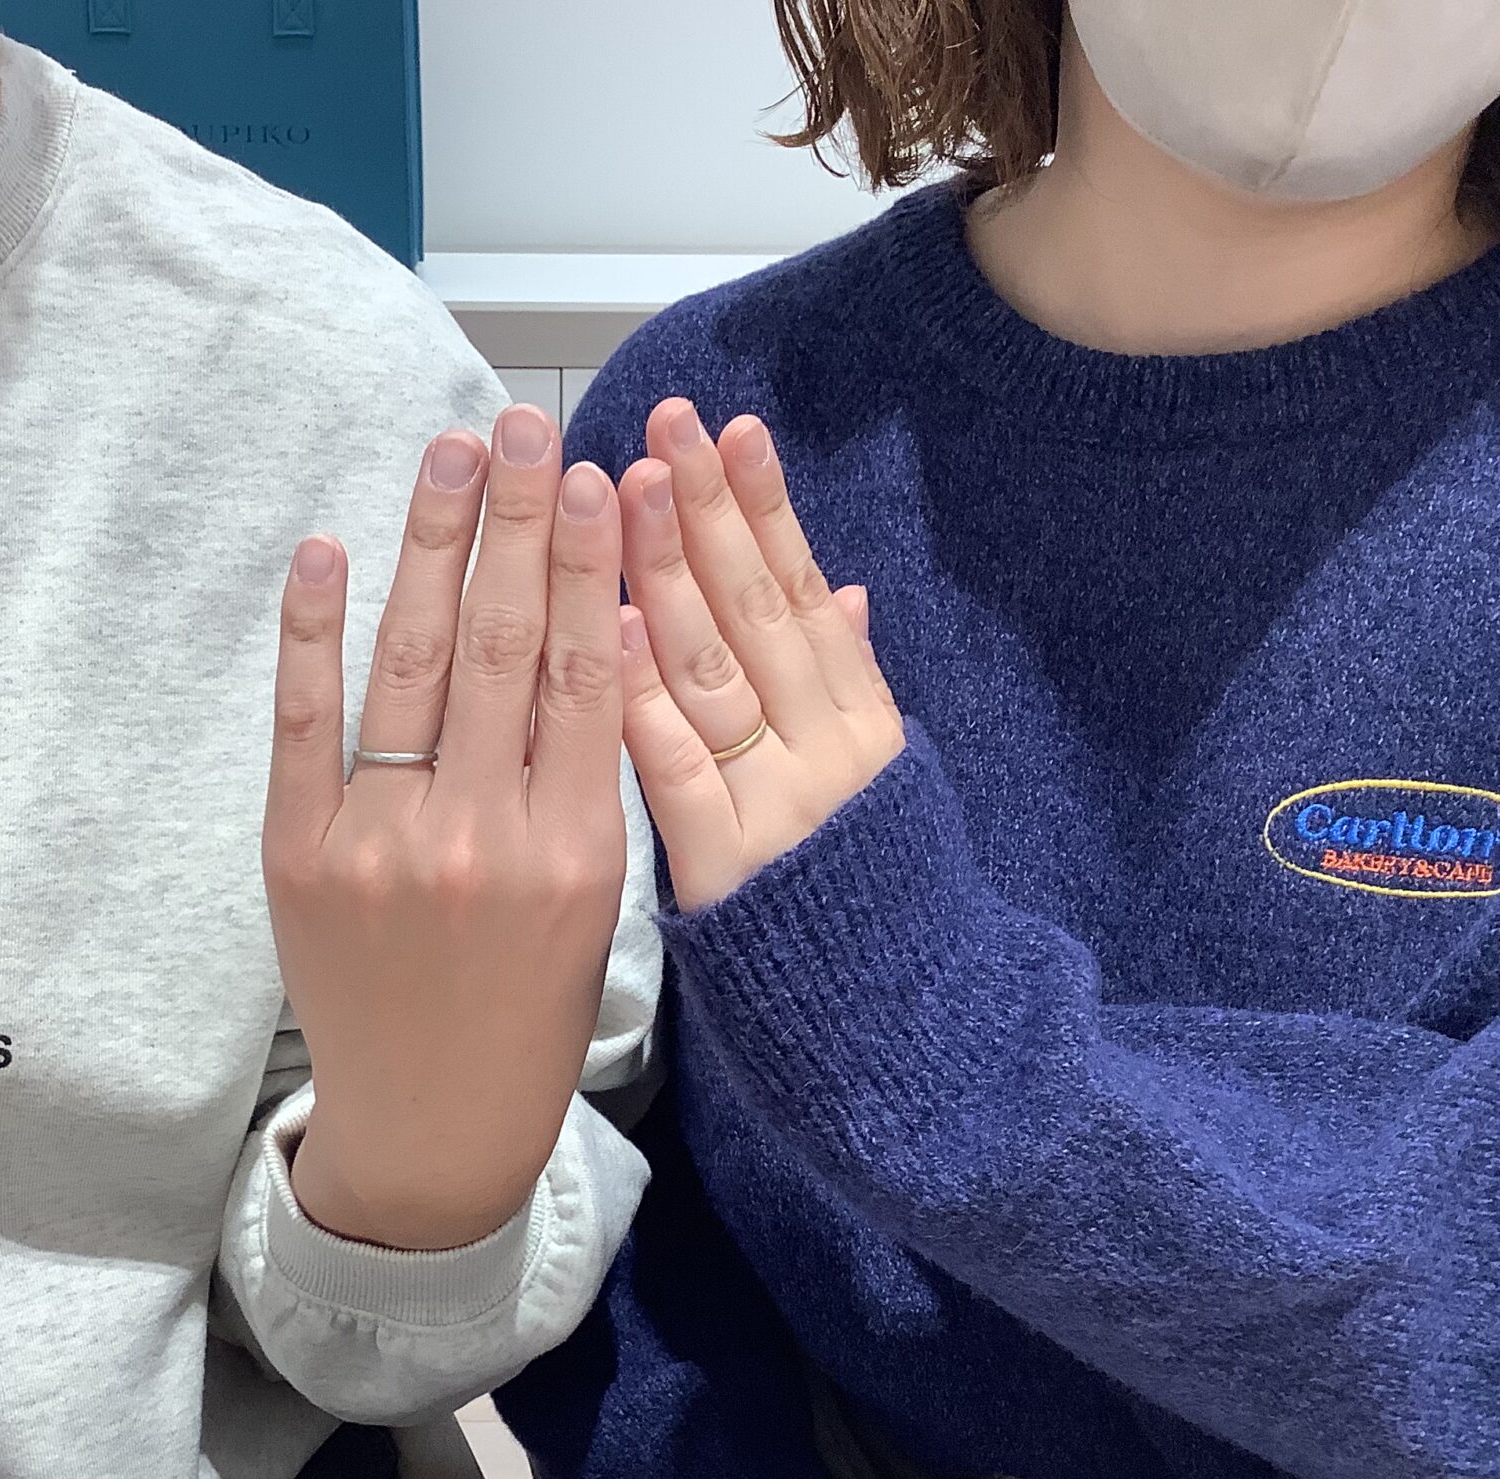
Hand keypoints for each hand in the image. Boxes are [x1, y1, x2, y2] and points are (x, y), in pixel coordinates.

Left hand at [264, 406, 628, 1252]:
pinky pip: (306, 724)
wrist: (432, 1126)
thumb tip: (591, 634)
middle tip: (524, 426)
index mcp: (573, 850)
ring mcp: (381, 843)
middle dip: (516, 522)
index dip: (586, 562)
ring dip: (431, 546)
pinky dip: (313, 634)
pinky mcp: (300, 856)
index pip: (582, 671)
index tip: (595, 476)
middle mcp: (479, 836)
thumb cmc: (530, 1012)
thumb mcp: (599, 901)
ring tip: (452, 455)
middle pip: (500, 644)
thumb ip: (590, 776)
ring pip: (412, 665)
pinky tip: (328, 551)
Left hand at [613, 400, 902, 912]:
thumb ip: (848, 687)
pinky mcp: (726, 869)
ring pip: (715, 671)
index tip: (732, 427)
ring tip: (624, 489)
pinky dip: (646, 695)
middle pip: (757, 612)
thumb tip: (840, 588)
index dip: (766, 507)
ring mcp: (779, 807)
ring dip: (666, 572)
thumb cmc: (858, 905)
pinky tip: (610, 624)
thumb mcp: (879, 788)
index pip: (805, 593)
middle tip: (662, 426)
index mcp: (865, 724)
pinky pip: (676, 768)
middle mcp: (830, 753)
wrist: (889, 1031)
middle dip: (707, 511)